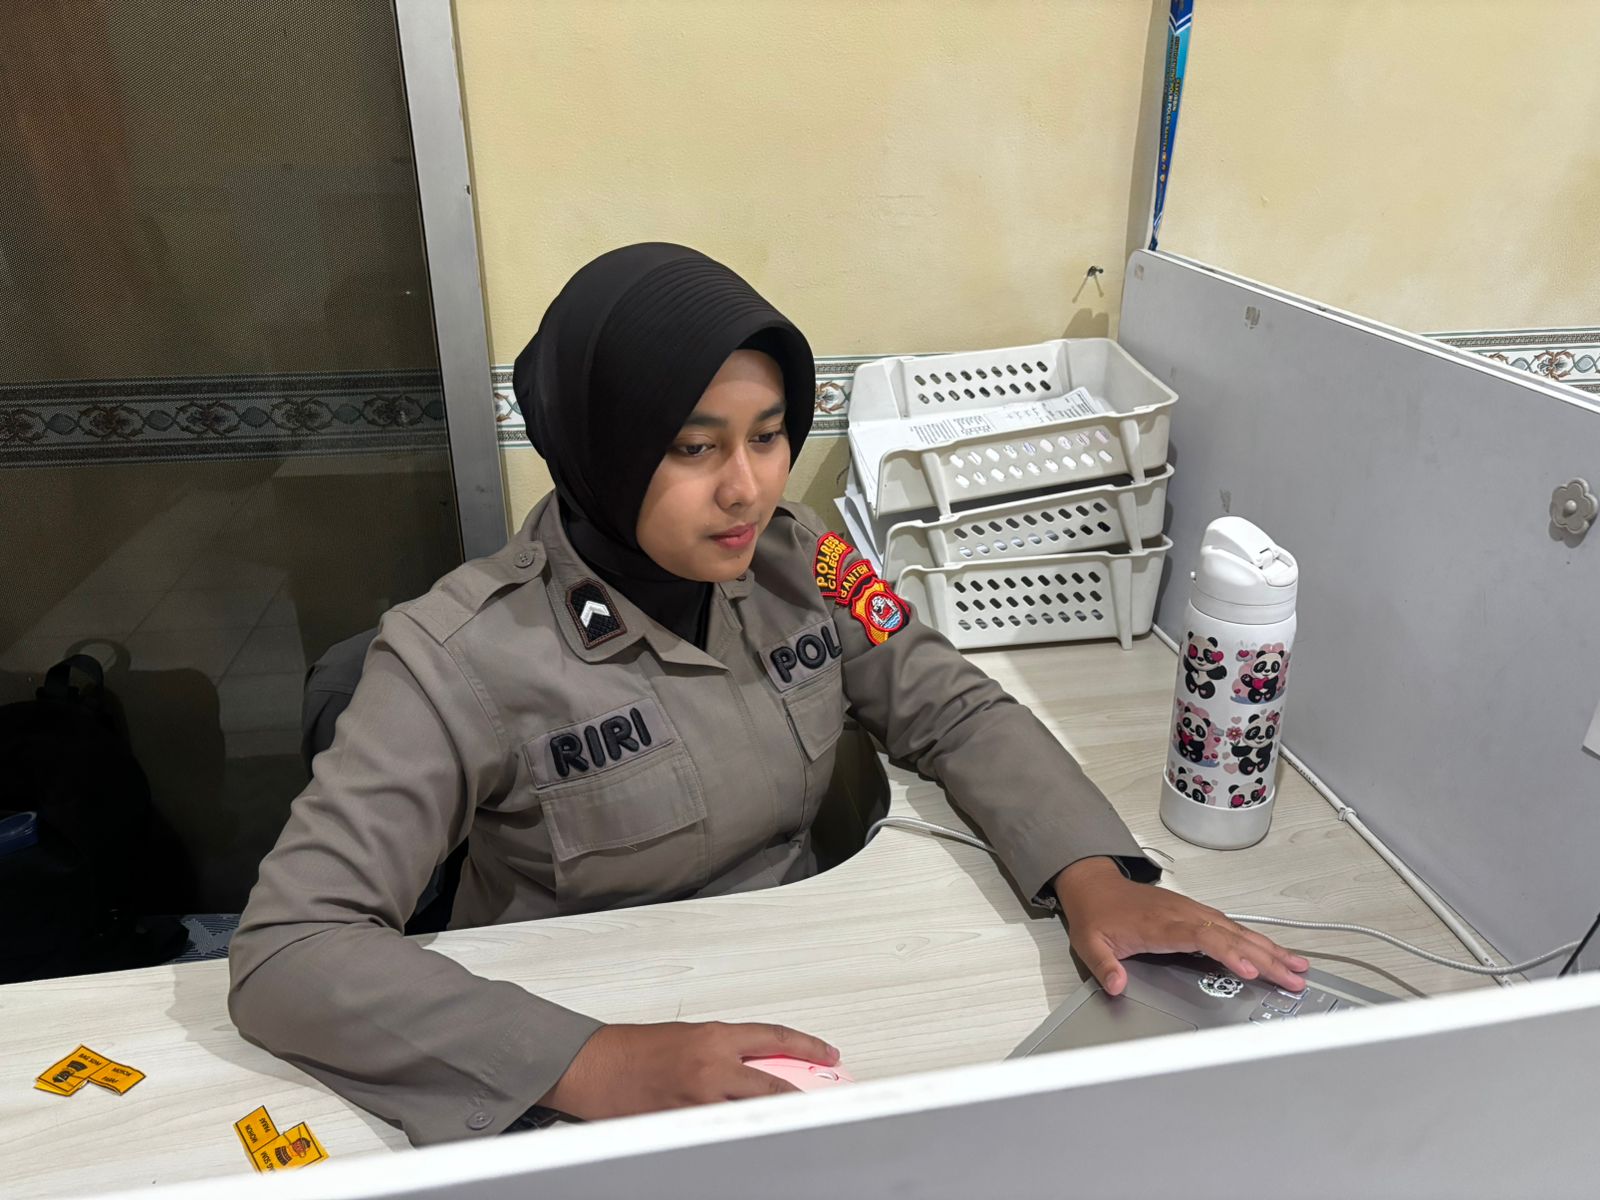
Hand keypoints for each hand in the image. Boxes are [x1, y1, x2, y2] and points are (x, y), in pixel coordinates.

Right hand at [540, 1021, 839, 1119]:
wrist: (594, 1065)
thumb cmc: (633, 1049)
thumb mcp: (687, 1037)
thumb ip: (723, 1050)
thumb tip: (756, 1066)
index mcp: (714, 1037)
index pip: (775, 1038)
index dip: (808, 1045)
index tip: (827, 1053)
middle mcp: (712, 1068)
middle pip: (773, 1087)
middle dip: (799, 1098)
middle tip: (819, 1103)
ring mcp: (699, 1101)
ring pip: (752, 1115)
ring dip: (771, 1120)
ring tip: (791, 1126)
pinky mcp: (683, 1126)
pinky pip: (719, 1133)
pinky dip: (735, 1137)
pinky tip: (745, 1142)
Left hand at [1051, 857, 1309, 995]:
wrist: (1095, 887)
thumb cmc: (1097, 915)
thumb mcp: (1090, 943)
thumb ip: (1104, 966)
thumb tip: (1117, 985)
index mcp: (1160, 924)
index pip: (1202, 937)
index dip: (1227, 952)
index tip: (1248, 969)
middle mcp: (1182, 915)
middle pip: (1231, 935)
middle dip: (1265, 957)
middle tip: (1293, 978)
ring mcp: (1192, 913)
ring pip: (1237, 930)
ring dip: (1269, 949)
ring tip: (1298, 968)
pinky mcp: (1196, 914)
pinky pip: (1231, 928)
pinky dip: (1256, 941)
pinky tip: (1273, 953)